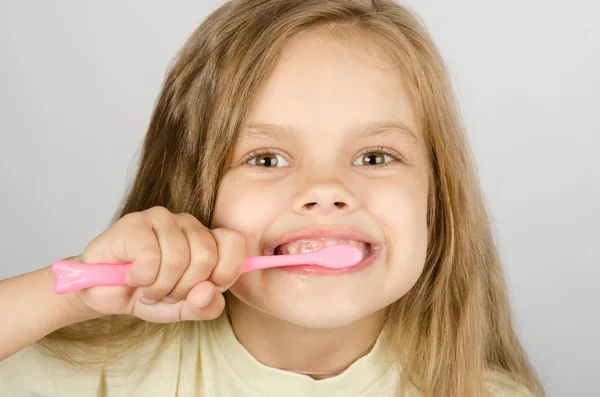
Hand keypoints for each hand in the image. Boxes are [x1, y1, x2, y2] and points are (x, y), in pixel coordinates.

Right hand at [61, 206, 245, 322]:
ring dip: (160, 287)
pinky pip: (150, 258)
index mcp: (206, 239)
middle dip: (185, 288)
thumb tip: (209, 291)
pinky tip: (132, 277)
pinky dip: (141, 279)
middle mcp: (188, 224)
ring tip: (148, 288)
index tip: (203, 290)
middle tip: (167, 292)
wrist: (101, 293)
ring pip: (177, 258)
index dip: (224, 273)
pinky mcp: (135, 223)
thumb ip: (205, 306)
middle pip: (206, 256)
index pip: (234, 243)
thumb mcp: (182, 310)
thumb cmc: (146, 293)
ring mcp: (161, 219)